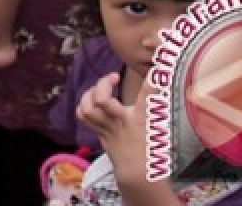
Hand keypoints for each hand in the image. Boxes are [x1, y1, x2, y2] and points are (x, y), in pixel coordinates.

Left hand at [76, 73, 174, 203]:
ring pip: (88, 108)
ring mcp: (108, 129)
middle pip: (102, 100)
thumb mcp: (156, 122)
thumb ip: (154, 100)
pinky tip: (90, 99)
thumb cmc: (149, 145)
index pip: (147, 99)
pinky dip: (83, 105)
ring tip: (100, 88)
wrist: (137, 171)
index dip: (151, 83)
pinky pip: (83, 116)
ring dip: (90, 93)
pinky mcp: (99, 132)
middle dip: (104, 83)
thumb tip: (158, 76)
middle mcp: (122, 123)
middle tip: (114, 77)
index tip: (156, 70)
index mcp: (141, 120)